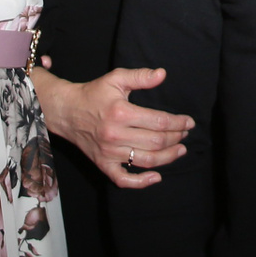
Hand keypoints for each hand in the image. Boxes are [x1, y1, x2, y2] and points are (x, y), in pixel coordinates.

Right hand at [29, 59, 190, 187]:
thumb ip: (140, 76)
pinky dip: (141, 182)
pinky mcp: (103, 164)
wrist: (66, 111)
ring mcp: (109, 152)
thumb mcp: (116, 79)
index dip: (178, 123)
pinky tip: (156, 176)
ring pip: (146, 160)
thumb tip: (162, 74)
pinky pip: (123, 179)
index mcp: (121, 113)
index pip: (159, 122)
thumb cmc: (93, 94)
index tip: (189, 122)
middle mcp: (115, 135)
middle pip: (156, 142)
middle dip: (176, 138)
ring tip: (180, 151)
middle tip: (185, 134)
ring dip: (168, 158)